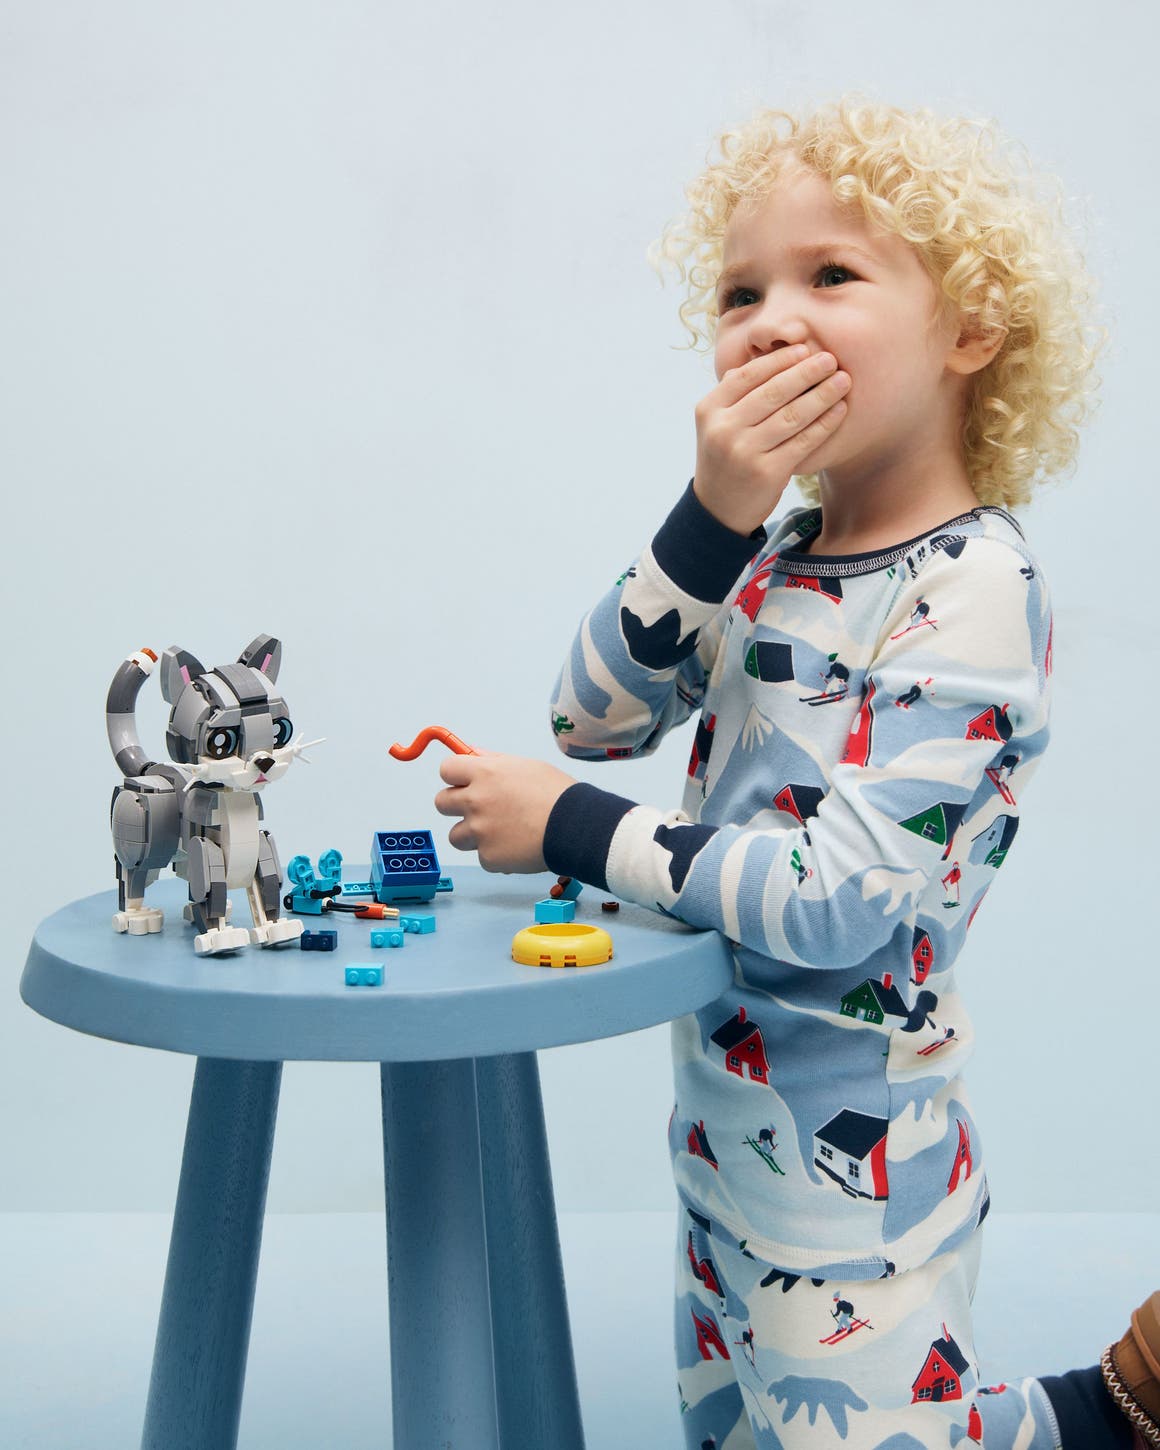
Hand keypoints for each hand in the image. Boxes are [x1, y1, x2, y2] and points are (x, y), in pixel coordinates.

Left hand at [434, 752, 575, 873]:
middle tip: (480, 809)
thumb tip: (472, 754)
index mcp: (484, 774)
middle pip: (441, 802)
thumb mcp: (527, 766)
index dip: (456, 776)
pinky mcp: (488, 858)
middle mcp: (475, 801)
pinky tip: (517, 847)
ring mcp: (479, 831)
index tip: (465, 782)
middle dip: (456, 805)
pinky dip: (496, 854)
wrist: (576, 827)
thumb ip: (494, 762)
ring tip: (502, 832)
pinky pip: (482, 857)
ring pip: (456, 835)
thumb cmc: (558, 794)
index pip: (446, 769)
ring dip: (473, 835)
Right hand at [693, 346, 850, 533]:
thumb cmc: (726, 457)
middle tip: (831, 359)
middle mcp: (723, 429)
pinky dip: (824, 424)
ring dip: (822, 395)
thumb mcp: (717, 423)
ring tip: (842, 381)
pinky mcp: (766, 473)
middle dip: (806, 372)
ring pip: (791, 415)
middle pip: (773, 392)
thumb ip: (736, 392)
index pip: (748, 374)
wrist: (718, 509)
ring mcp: (744, 452)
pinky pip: (802, 442)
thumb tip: (771, 355)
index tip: (805, 349)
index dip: (779, 360)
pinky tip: (839, 411)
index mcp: (709, 409)